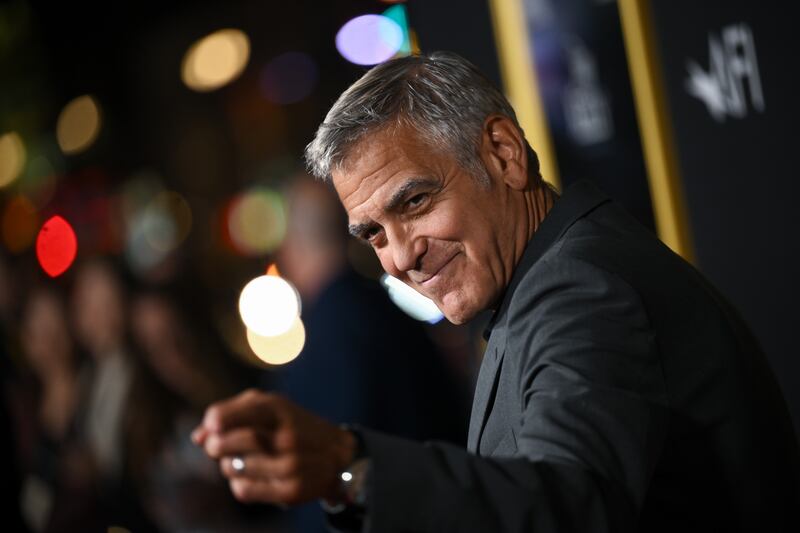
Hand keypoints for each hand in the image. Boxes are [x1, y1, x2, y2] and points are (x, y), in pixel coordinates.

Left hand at [192, 389, 355, 505]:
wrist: (338, 455)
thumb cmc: (292, 426)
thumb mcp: (270, 408)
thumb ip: (232, 413)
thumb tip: (197, 436)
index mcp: (279, 409)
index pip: (232, 414)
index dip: (215, 420)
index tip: (211, 426)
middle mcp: (286, 437)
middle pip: (230, 441)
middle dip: (215, 445)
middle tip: (215, 446)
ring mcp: (290, 465)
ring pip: (233, 468)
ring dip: (226, 465)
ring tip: (238, 460)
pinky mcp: (290, 491)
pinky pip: (244, 491)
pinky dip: (238, 484)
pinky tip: (250, 476)